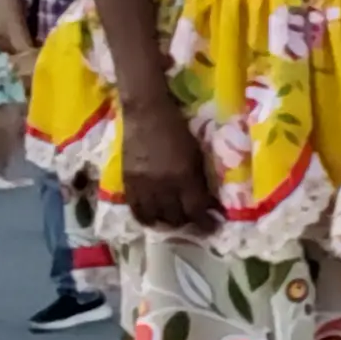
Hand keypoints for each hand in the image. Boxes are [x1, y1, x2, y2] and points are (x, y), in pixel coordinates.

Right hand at [119, 97, 218, 233]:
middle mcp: (163, 185)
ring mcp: (142, 185)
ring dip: (167, 223)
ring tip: (174, 220)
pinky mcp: (127, 182)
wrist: (145, 112)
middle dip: (188, 223)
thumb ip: (200, 179)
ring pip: (155, 218)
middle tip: (194, 221)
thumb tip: (209, 201)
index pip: (196, 210)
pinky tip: (153, 218)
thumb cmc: (176, 129)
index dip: (205, 223)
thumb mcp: (196, 153)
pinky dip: (146, 217)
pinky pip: (136, 209)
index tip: (213, 227)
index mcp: (184, 176)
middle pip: (176, 217)